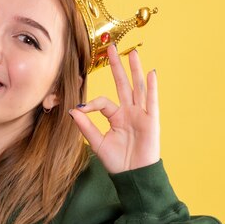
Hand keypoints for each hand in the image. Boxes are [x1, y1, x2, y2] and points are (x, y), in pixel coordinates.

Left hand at [69, 45, 159, 173]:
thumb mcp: (96, 142)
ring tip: (132, 54)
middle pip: (123, 84)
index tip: (81, 109)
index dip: (91, 104)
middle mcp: (129, 112)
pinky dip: (152, 87)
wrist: (133, 176)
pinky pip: (152, 101)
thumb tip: (72, 110)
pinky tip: (151, 73)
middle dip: (117, 67)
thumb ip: (86, 126)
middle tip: (112, 48)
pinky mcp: (151, 121)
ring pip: (138, 88)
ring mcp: (141, 114)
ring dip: (135, 70)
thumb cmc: (117, 161)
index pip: (103, 101)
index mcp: (116, 116)